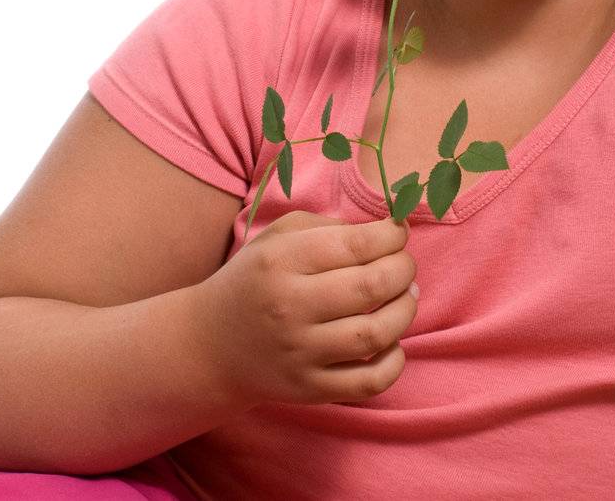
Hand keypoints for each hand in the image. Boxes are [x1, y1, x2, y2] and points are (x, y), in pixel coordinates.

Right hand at [194, 210, 418, 407]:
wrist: (209, 345)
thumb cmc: (253, 281)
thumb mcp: (275, 238)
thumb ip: (327, 226)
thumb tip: (384, 231)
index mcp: (281, 260)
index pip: (356, 244)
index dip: (393, 235)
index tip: (399, 232)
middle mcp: (289, 306)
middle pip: (372, 286)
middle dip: (404, 269)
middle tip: (404, 265)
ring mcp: (300, 352)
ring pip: (376, 333)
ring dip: (405, 310)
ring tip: (405, 297)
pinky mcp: (309, 389)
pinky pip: (370, 382)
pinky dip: (395, 362)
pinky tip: (392, 342)